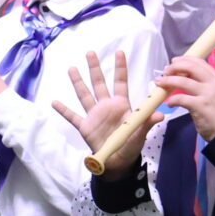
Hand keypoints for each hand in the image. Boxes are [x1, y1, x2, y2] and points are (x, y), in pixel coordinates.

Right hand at [56, 48, 139, 163]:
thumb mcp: (140, 134)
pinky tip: (54, 102)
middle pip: (99, 83)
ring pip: (84, 95)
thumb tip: (160, 115)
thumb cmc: (131, 146)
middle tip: (90, 52)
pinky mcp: (85, 127)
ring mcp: (94, 115)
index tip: (119, 52)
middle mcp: (106, 106)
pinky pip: (72, 117)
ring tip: (71, 69)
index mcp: (121, 105)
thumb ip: (147, 123)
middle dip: (95, 68)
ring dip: (78, 82)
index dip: (120, 68)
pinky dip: (64, 111)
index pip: (120, 82)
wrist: (117, 163)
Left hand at [157, 54, 214, 135]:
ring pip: (183, 81)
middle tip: (165, 71)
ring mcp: (207, 94)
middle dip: (175, 67)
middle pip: (191, 67)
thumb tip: (186, 79)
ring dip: (168, 81)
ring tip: (160, 83)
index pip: (200, 62)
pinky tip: (170, 104)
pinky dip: (172, 100)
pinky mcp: (200, 106)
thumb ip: (205, 85)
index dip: (185, 60)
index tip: (174, 61)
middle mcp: (213, 84)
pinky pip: (181, 99)